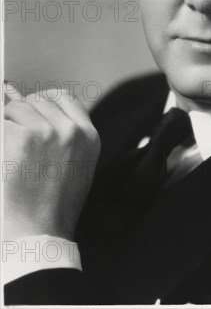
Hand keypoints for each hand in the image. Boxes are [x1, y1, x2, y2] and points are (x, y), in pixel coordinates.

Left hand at [3, 83, 100, 240]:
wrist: (38, 235)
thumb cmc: (53, 204)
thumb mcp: (72, 163)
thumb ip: (54, 127)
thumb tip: (10, 89)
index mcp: (88, 135)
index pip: (63, 97)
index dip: (42, 103)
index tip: (31, 116)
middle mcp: (71, 130)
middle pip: (37, 100)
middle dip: (22, 116)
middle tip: (18, 147)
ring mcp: (48, 133)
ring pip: (16, 108)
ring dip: (7, 126)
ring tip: (12, 156)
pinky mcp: (23, 139)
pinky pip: (2, 124)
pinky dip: (1, 138)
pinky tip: (6, 159)